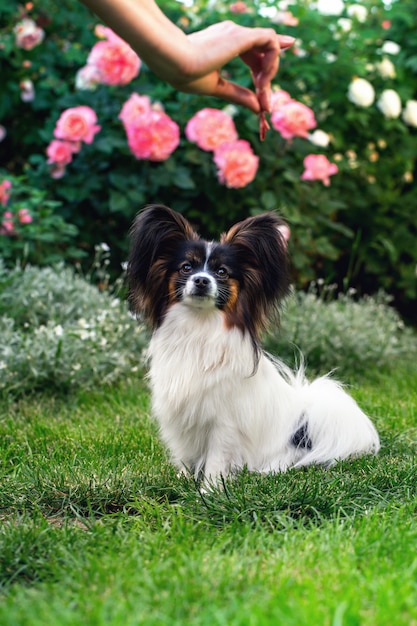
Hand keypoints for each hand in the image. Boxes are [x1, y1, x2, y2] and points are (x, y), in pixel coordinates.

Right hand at [172, 22, 294, 112]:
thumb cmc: (186, 74)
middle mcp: (233, 35)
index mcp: (224, 45)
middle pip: (263, 53)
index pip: (253, 56)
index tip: (262, 103)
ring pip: (271, 44)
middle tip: (266, 104)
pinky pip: (271, 42)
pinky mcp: (242, 35)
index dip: (262, 77)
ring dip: (271, 71)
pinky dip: (272, 62)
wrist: (173, 61)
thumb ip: (238, 95)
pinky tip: (262, 79)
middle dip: (268, 79)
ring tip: (261, 91)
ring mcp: (238, 33)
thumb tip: (258, 108)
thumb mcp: (217, 87)